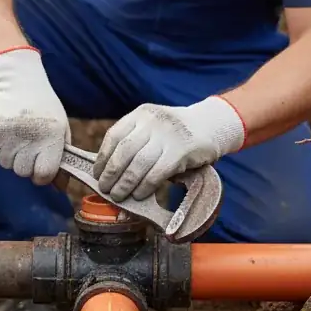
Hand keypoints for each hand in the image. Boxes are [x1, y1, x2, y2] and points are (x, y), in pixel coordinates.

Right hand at [0, 46, 70, 184]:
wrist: (17, 78)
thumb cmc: (43, 106)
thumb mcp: (60, 128)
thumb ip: (60, 158)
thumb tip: (61, 187)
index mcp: (52, 136)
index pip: (43, 175)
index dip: (41, 174)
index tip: (40, 163)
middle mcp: (30, 137)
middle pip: (22, 172)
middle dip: (24, 163)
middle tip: (26, 143)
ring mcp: (8, 135)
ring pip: (5, 164)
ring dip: (8, 154)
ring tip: (14, 134)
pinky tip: (2, 132)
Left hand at [93, 97, 245, 201]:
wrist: (212, 124)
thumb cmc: (177, 133)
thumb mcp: (154, 127)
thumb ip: (136, 141)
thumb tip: (110, 170)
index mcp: (141, 114)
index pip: (114, 136)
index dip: (103, 158)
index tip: (98, 174)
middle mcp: (152, 121)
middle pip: (124, 151)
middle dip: (111, 173)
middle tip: (105, 189)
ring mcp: (167, 134)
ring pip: (138, 164)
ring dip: (125, 183)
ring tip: (118, 196)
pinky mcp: (181, 150)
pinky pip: (156, 173)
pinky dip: (145, 186)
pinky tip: (139, 195)